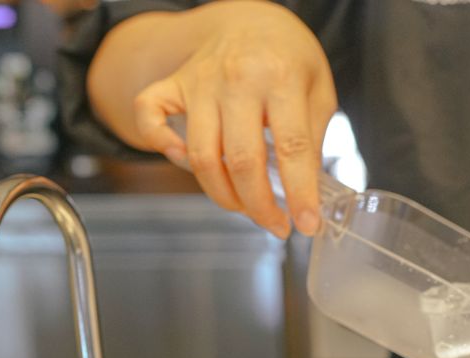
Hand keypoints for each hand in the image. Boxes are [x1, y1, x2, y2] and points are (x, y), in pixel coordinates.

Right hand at [128, 2, 336, 237]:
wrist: (251, 18)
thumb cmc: (290, 58)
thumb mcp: (319, 91)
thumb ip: (313, 138)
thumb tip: (307, 192)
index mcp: (281, 77)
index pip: (292, 147)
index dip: (300, 193)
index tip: (306, 225)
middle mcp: (236, 79)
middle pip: (241, 160)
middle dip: (259, 206)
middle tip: (276, 225)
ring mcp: (200, 81)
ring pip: (200, 155)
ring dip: (222, 194)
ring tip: (245, 206)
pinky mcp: (174, 83)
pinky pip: (149, 117)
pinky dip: (161, 147)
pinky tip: (186, 162)